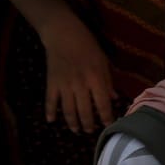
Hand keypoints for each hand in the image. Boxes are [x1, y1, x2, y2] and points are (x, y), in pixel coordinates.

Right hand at [40, 12, 115, 132]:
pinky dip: (50, 112)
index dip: (107, 117)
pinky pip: (50, 101)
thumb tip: (114, 98)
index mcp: (95, 78)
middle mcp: (80, 85)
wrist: (62, 33)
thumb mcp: (103, 60)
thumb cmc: (87, 44)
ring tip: (77, 130)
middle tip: (90, 131)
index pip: (103, 104)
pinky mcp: (51, 83)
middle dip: (89, 124)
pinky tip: (51, 121)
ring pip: (68, 111)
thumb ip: (108, 80)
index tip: (109, 125)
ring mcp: (64, 85)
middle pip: (85, 111)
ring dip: (72, 123)